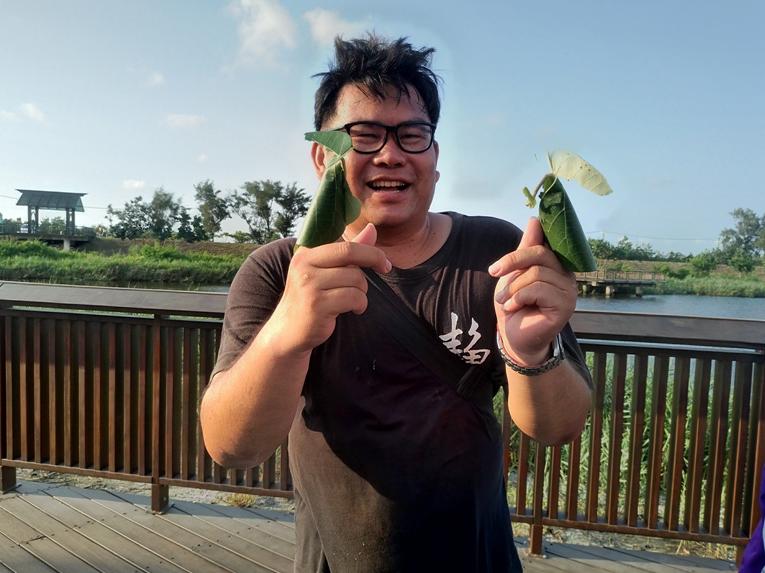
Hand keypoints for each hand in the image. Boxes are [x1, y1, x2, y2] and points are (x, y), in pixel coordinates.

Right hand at [270, 223, 390, 354]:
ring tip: (354, 300)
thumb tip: (371, 228)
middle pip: (351, 254)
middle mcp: (304, 266)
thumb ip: (347, 252)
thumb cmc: (311, 299)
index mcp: (306, 254)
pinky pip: (353, 297)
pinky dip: (360, 304)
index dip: (370, 250)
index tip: (383, 261)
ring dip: (362, 291)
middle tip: (385, 269)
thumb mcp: (325, 272)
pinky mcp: (316, 305)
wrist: (287, 332)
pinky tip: (354, 309)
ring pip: (355, 278)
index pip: (345, 245)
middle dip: (374, 260)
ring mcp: (309, 285)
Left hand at [490, 218, 576, 366]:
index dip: (519, 252)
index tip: (497, 268)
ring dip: (513, 288)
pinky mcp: (565, 306)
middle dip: (512, 263)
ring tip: (506, 301)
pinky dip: (519, 298)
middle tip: (495, 276)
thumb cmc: (514, 304)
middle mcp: (567, 276)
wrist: (513, 337)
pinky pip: (538, 290)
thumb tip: (536, 219)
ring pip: (536, 274)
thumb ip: (526, 248)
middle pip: (540, 254)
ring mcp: (569, 291)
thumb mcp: (514, 273)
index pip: (542, 244)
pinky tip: (514, 308)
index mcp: (556, 265)